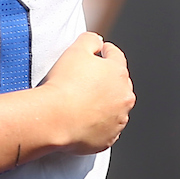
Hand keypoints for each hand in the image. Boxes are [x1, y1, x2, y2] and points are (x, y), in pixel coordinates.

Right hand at [41, 32, 134, 154]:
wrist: (55, 118)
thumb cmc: (64, 85)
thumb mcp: (75, 50)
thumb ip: (90, 40)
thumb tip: (97, 41)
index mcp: (118, 73)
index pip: (115, 55)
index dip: (104, 51)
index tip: (98, 52)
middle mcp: (124, 97)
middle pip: (117, 83)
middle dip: (104, 80)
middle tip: (83, 80)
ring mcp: (118, 120)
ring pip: (113, 107)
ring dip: (101, 103)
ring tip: (80, 102)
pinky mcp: (108, 138)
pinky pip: (105, 128)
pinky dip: (96, 124)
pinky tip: (80, 119)